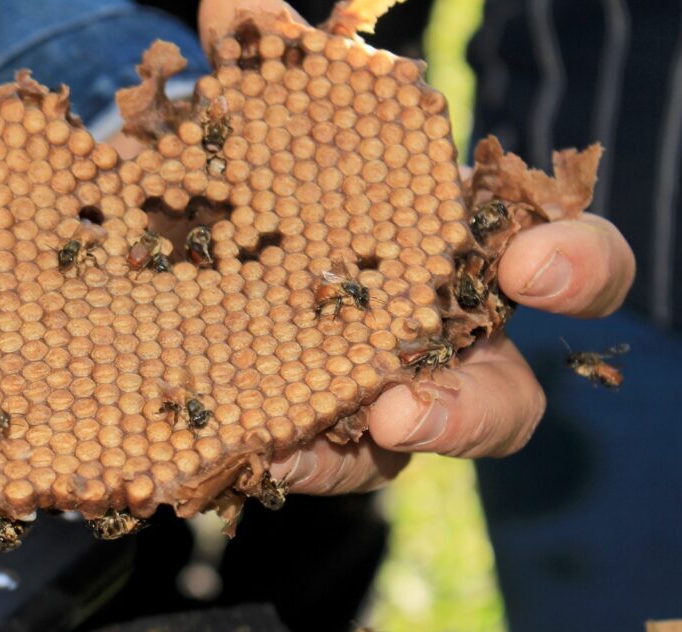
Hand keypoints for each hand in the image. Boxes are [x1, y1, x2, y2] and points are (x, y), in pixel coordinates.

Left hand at [196, 0, 635, 493]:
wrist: (184, 244)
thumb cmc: (265, 179)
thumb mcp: (266, 124)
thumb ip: (270, 74)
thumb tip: (232, 4)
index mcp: (458, 248)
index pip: (555, 259)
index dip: (568, 264)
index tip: (525, 264)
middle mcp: (435, 335)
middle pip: (503, 396)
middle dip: (475, 407)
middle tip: (411, 408)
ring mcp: (375, 392)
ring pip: (412, 447)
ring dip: (375, 453)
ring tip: (333, 444)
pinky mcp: (314, 431)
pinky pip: (325, 463)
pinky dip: (298, 459)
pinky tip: (259, 455)